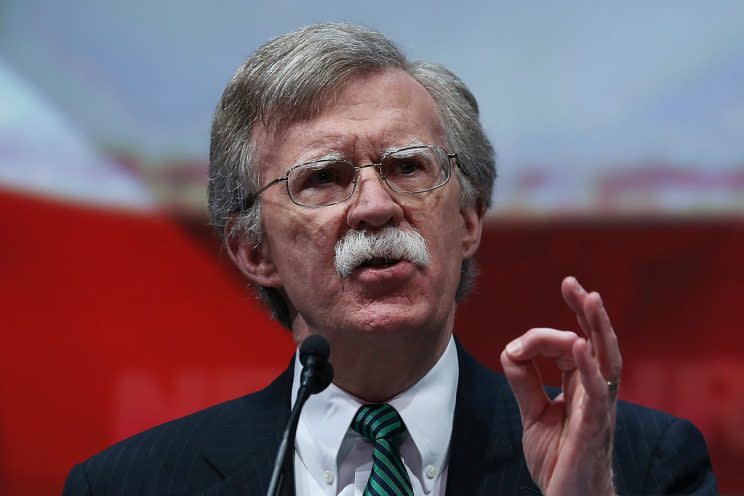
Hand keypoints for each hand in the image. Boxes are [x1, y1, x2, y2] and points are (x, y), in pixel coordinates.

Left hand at [500, 276, 621, 495]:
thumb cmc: (558, 460)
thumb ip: (524, 381)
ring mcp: (599, 410)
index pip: (572, 346)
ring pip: (607, 362)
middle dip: (587, 312)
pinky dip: (590, 369)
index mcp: (582, 388)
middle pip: (598, 344)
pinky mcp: (593, 430)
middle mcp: (596, 393)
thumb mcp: (533, 413)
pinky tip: (579, 347)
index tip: (533, 327)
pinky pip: (597, 396)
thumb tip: (511, 348)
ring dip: (599, 329)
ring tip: (591, 299)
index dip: (553, 330)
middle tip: (574, 284)